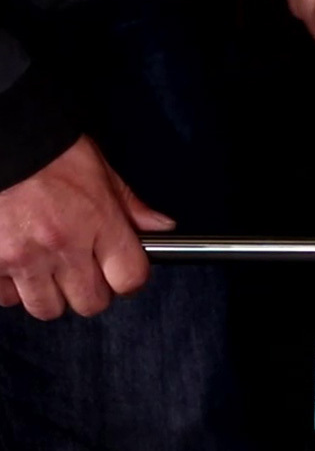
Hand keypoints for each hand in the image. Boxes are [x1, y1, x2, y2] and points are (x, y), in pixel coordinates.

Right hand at [0, 136, 172, 319]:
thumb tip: (162, 227)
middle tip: (85, 271)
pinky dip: (13, 289)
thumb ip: (130, 206)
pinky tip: (19, 265)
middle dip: (92, 292)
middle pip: (91, 303)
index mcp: (97, 220)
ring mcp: (22, 258)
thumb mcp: (101, 171)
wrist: (4, 142)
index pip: (129, 277)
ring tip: (49, 268)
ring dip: (51, 294)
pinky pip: (7, 299)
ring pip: (47, 308)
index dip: (130, 280)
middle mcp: (61, 244)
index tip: (122, 273)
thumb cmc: (51, 153)